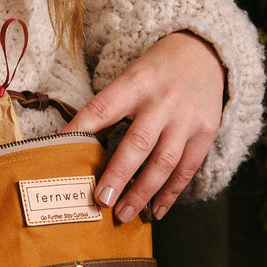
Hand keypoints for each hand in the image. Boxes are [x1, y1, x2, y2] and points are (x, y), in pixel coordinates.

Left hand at [63, 32, 224, 221]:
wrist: (204, 53)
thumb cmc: (156, 72)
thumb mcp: (130, 78)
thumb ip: (108, 108)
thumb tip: (76, 145)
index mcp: (136, 83)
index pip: (102, 108)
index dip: (80, 131)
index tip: (61, 154)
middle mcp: (163, 101)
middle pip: (138, 143)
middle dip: (118, 175)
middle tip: (100, 201)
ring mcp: (187, 118)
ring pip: (164, 162)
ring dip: (143, 192)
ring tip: (123, 214)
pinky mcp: (206, 132)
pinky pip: (187, 169)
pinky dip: (170, 193)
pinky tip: (156, 211)